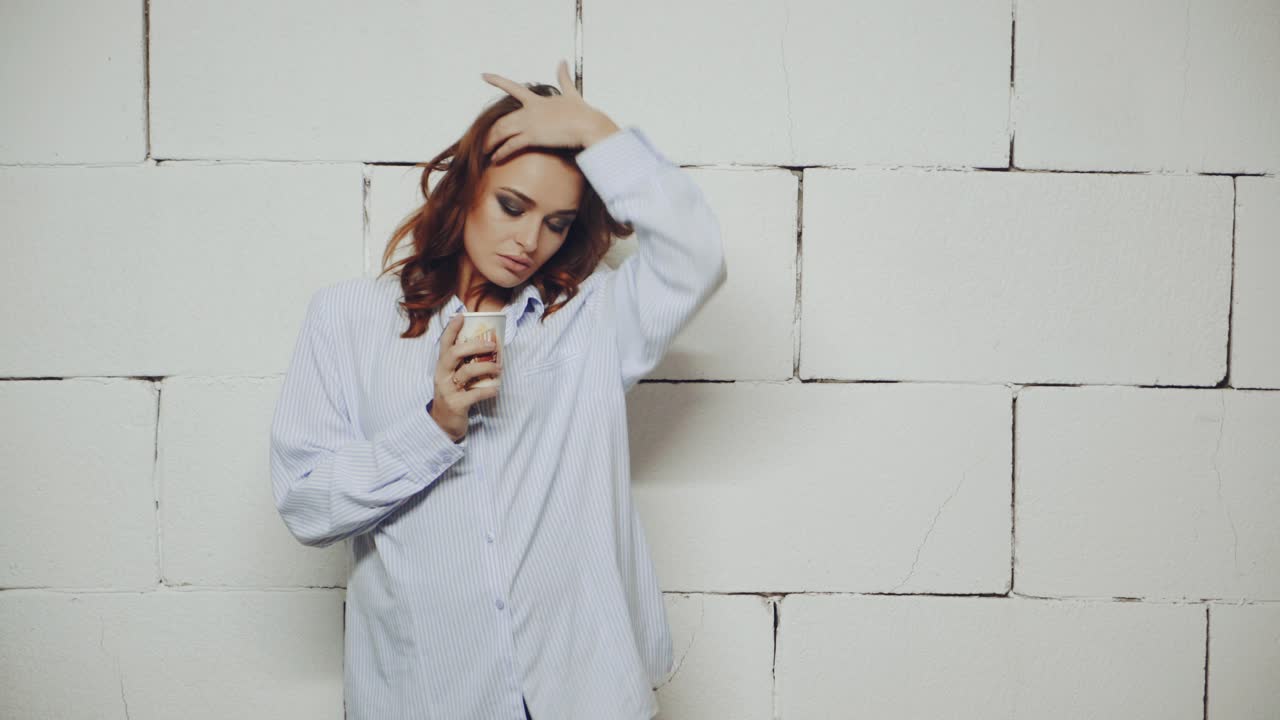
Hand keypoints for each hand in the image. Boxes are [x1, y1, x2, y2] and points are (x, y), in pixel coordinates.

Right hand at [429, 315, 502, 441]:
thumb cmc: (453, 396)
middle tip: (493, 345)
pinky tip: (496, 388)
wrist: (442, 424)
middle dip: (475, 346)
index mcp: (442, 366)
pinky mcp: (456, 405)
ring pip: (466, 372)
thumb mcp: (453, 377)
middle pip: (454, 353)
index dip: (452, 329)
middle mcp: (442, 375)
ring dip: (486, 367)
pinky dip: (488, 390)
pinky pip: (474, 394)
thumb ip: (464, 364)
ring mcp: (447, 390)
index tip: (461, 315)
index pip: (444, 343)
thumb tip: (488, 347)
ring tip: (499, 368)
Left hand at [480, 59, 619, 163]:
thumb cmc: (583, 113)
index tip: (483, 76)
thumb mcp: (571, 93)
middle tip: (483, 142)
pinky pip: (510, 145)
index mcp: (537, 100)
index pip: (513, 88)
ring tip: (486, 152)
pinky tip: (496, 159)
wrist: (588, 125)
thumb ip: (564, 78)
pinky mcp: (533, 136)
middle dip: (490, 133)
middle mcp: (529, 110)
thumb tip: (562, 61)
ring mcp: (529, 123)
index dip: (497, 81)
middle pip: (502, 120)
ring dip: (491, 143)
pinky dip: (501, 153)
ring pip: (501, 132)